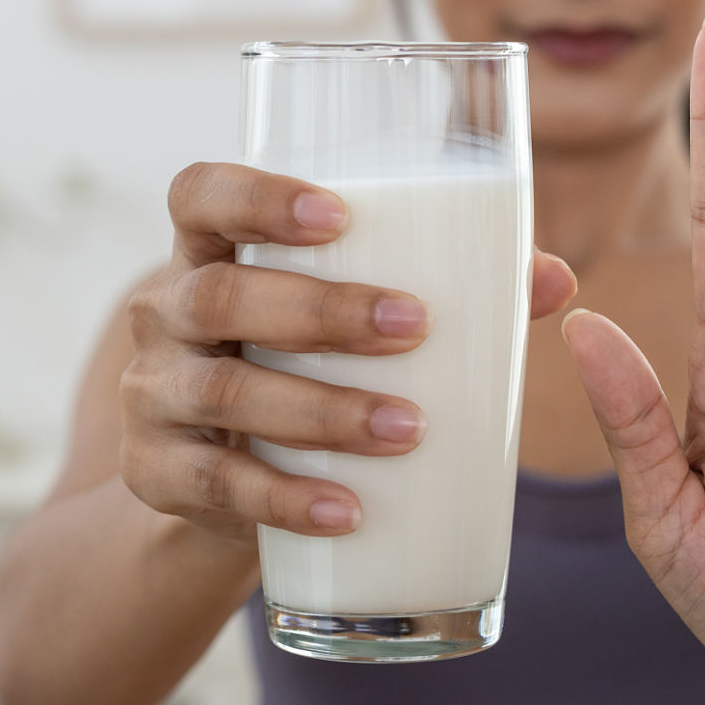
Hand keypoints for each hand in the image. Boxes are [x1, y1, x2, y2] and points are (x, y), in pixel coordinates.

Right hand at [123, 163, 576, 542]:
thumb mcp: (350, 320)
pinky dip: (287, 498)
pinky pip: (215, 487)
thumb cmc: (307, 365)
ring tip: (409, 426)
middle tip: (412, 326)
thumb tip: (553, 278)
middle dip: (320, 310)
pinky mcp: (153, 473)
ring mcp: (151, 395)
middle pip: (220, 295)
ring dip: (321, 410)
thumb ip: (449, 289)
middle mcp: (166, 313)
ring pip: (223, 394)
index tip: (338, 216)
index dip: (256, 197)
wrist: (226, 483)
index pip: (200, 195)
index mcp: (208, 250)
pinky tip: (350, 509)